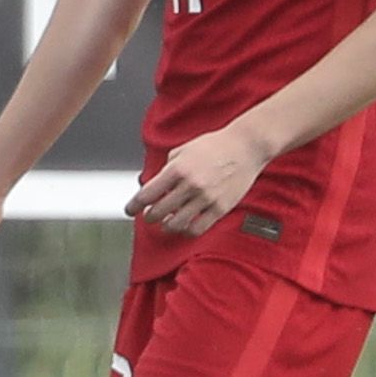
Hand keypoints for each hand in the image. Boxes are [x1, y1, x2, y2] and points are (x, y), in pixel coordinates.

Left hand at [124, 125, 271, 237]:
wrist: (245, 147)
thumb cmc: (214, 146)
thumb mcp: (183, 150)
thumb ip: (167, 168)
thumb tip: (153, 184)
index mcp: (177, 169)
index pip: (147, 194)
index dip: (134, 206)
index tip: (130, 210)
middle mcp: (190, 185)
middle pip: (158, 212)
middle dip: (149, 216)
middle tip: (149, 215)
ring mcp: (206, 198)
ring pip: (176, 224)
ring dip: (166, 226)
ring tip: (165, 223)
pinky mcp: (220, 208)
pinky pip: (198, 228)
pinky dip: (186, 231)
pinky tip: (184, 226)